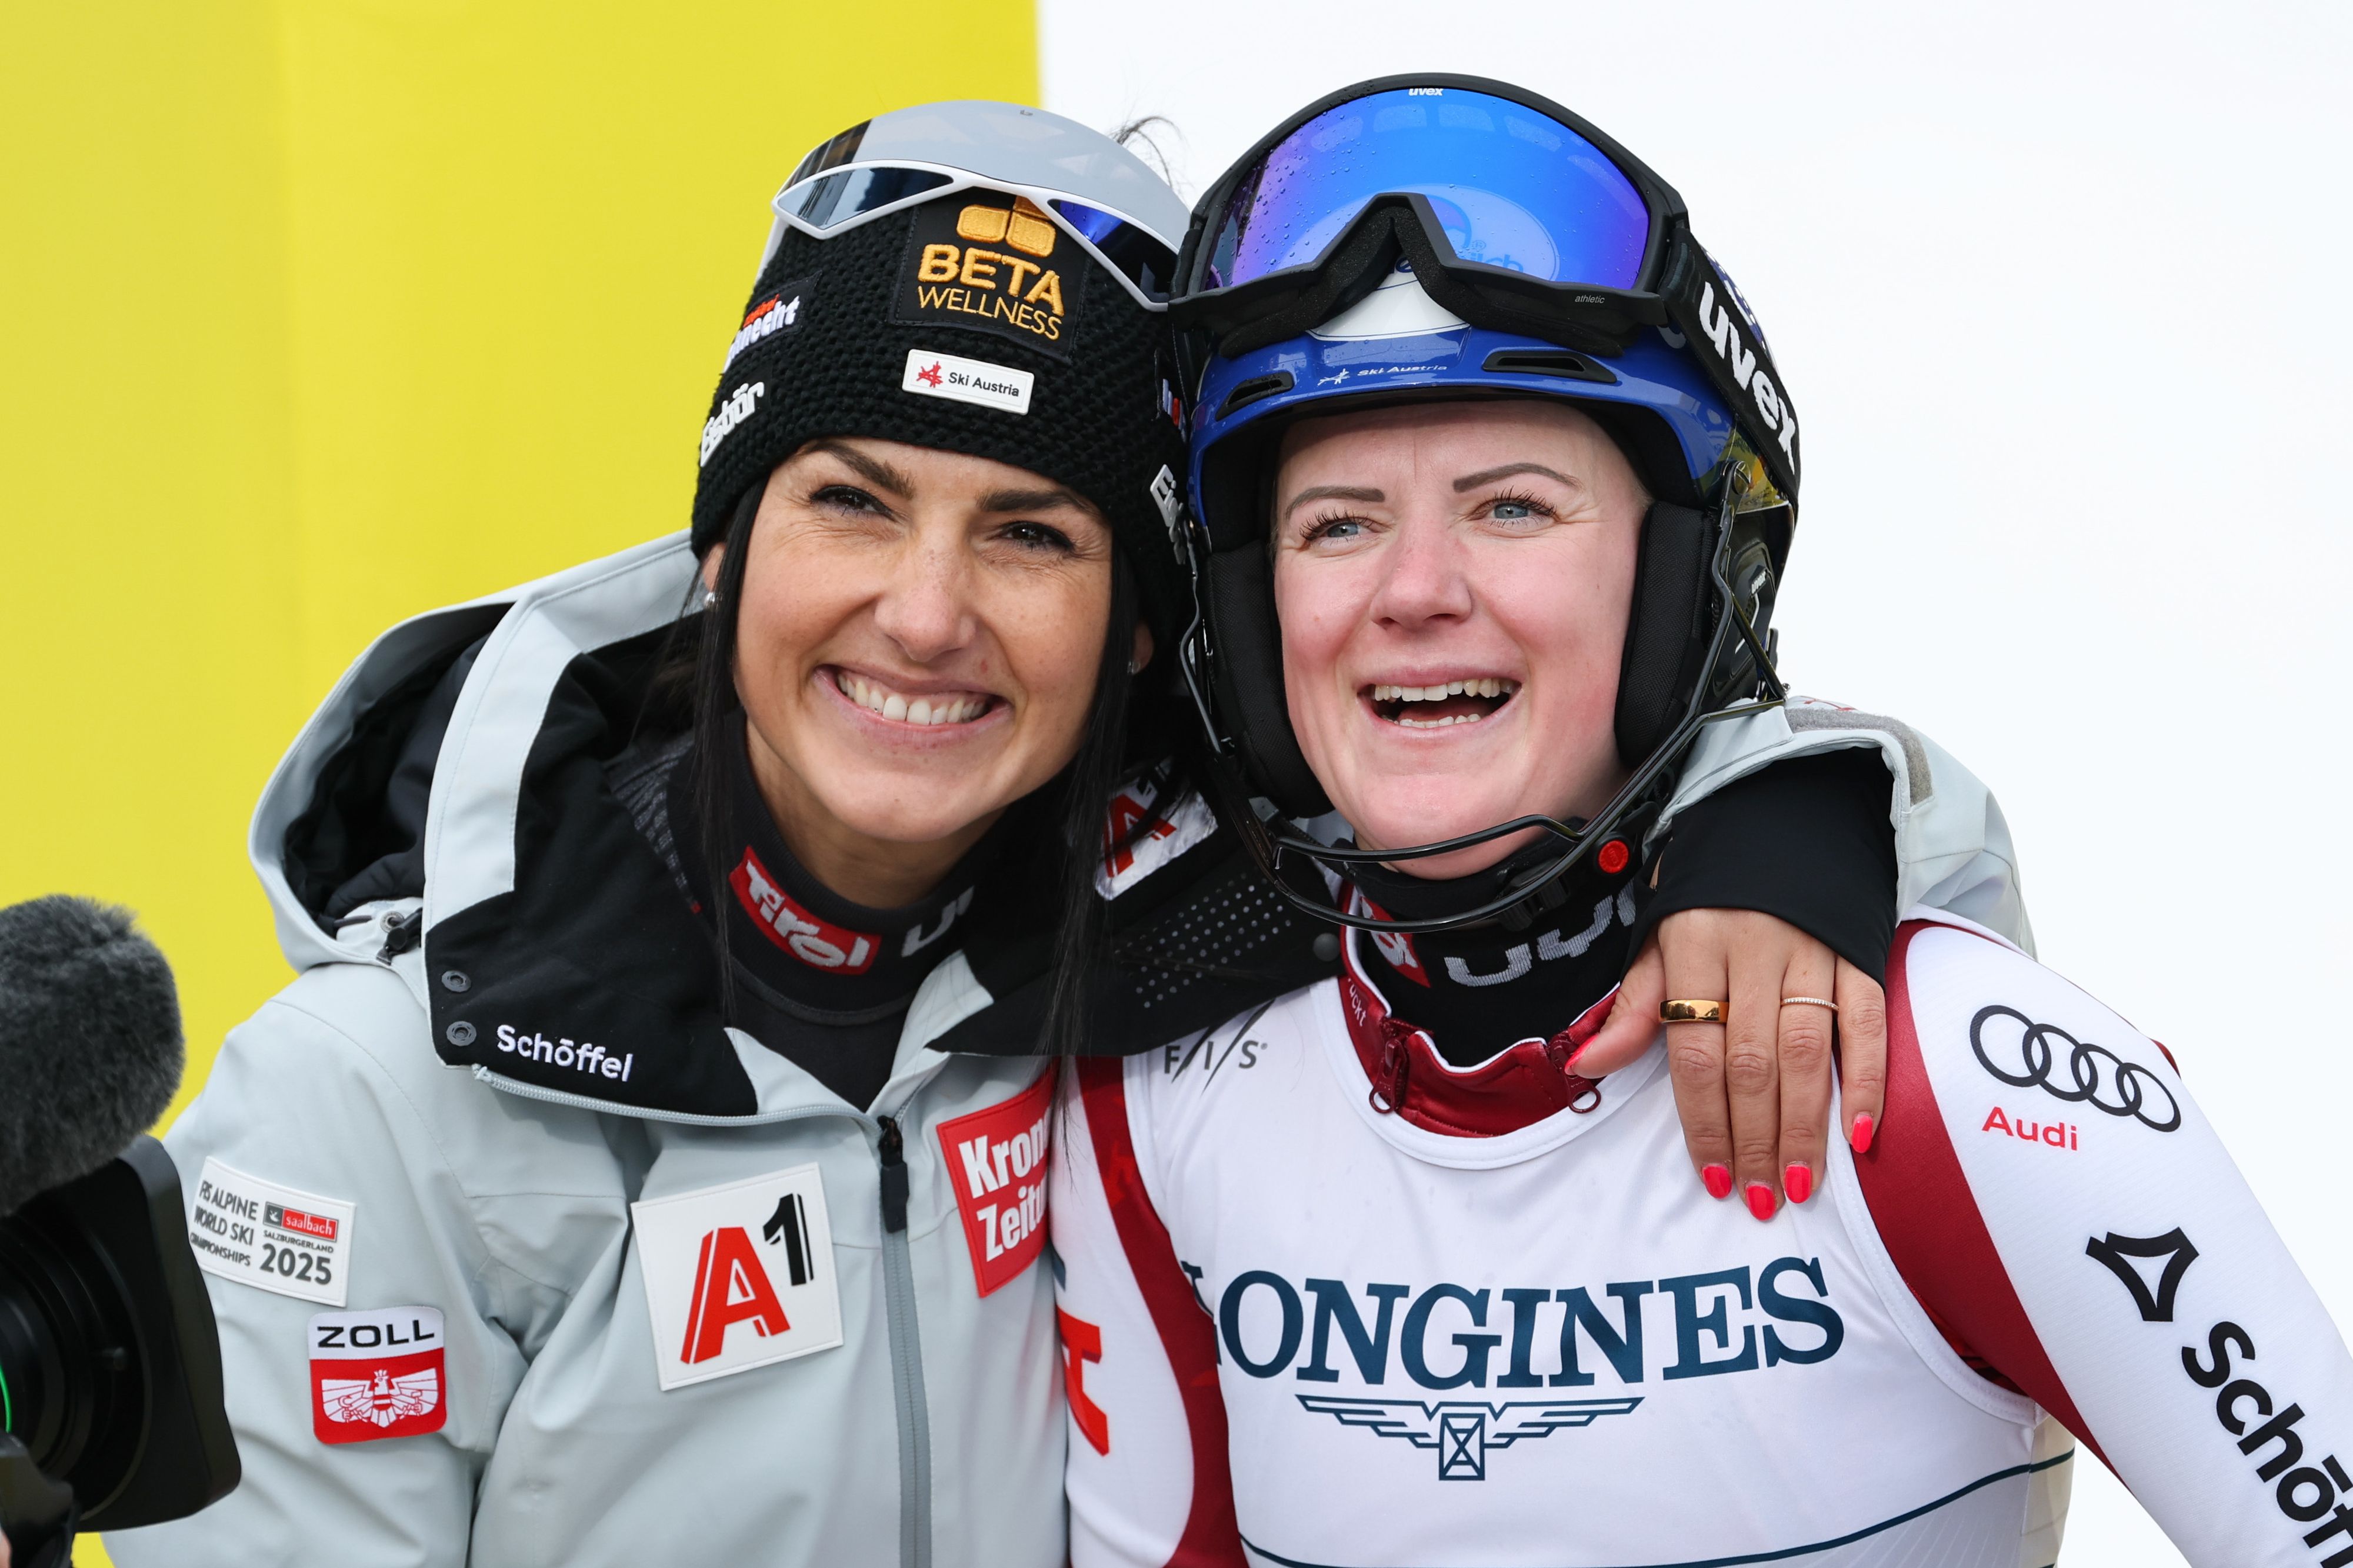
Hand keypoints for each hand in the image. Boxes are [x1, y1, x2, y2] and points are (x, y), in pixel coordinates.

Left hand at [1572, 909, 1886, 1217]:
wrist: (1776, 818)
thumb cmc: (1707, 893)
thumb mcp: (1658, 938)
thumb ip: (1634, 1007)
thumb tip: (1586, 1066)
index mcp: (1694, 946)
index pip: (1695, 1049)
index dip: (1703, 1119)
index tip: (1712, 1175)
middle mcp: (1754, 950)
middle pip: (1753, 1061)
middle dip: (1755, 1138)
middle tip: (1760, 1197)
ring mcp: (1812, 952)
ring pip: (1809, 1050)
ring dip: (1806, 1125)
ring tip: (1801, 1184)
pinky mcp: (1859, 953)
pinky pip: (1868, 1022)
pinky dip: (1868, 1080)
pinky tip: (1861, 1134)